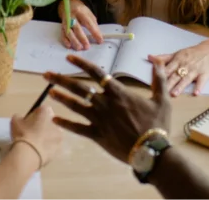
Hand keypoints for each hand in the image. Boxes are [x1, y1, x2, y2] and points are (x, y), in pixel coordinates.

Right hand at [10, 104, 62, 167]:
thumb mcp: (15, 121)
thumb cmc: (22, 134)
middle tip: (32, 132)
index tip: (29, 121)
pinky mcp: (58, 149)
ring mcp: (59, 137)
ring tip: (35, 144)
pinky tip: (37, 152)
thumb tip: (21, 119)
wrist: (29, 154)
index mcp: (46, 112)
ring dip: (46, 137)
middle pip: (49, 122)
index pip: (42, 109)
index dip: (35, 115)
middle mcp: (56, 122)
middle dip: (43, 126)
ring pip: (52, 135)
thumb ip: (19, 117)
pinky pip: (52, 146)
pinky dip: (46, 148)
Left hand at [44, 54, 170, 163]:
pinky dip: (66, 124)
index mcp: (119, 93)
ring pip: (76, 106)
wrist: (152, 151)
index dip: (81, 64)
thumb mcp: (162, 99)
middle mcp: (105, 103)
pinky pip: (78, 128)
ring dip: (61, 98)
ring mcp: (99, 119)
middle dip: (61, 79)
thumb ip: (158, 78)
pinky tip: (55, 119)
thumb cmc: (157, 125)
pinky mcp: (97, 135)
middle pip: (79, 88)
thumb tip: (157, 60)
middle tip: (46, 74)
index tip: (68, 58)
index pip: (96, 73)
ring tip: (48, 91)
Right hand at [58, 0, 102, 49]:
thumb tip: (98, 35)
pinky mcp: (62, 26)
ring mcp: (65, 21)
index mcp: (80, 12)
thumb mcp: (89, 14)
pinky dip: (65, 41)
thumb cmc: (81, 11)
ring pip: (68, 32)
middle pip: (77, 28)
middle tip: (87, 47)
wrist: (69, 5)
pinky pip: (62, 34)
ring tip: (79, 48)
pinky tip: (69, 46)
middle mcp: (72, 16)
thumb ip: (93, 23)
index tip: (100, 40)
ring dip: (74, 41)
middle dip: (82, 38)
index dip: (94, 32)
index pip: (88, 23)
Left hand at [149, 41, 208, 96]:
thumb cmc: (192, 54)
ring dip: (180, 86)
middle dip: (168, 83)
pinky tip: (196, 93)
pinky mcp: (205, 74)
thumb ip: (164, 57)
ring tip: (174, 94)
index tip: (152, 84)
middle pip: (175, 75)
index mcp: (177, 60)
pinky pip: (202, 81)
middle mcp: (185, 65)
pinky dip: (199, 87)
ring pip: (186, 79)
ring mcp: (195, 70)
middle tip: (160, 92)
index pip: (167, 69)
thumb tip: (150, 57)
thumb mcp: (178, 54)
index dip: (159, 76)